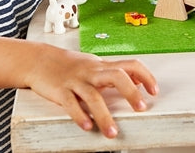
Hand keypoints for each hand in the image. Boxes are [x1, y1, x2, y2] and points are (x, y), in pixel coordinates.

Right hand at [25, 47, 157, 136]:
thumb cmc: (71, 65)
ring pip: (93, 96)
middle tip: (141, 108)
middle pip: (116, 76)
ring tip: (113, 133)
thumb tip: (140, 79)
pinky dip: (79, 115)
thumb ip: (116, 72)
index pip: (130, 65)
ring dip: (104, 116)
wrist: (40, 60)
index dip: (145, 76)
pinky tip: (87, 126)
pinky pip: (71, 104)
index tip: (154, 91)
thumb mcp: (96, 65)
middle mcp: (92, 72)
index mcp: (103, 66)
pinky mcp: (60, 91)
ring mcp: (76, 81)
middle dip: (131, 92)